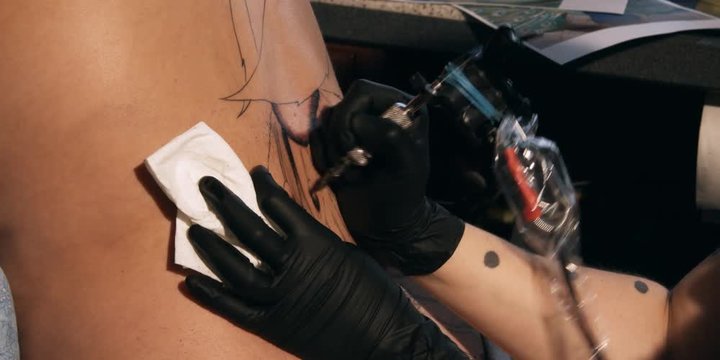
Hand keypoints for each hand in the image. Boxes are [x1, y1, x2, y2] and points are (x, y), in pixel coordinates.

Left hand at [184, 167, 466, 359]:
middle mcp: (291, 266)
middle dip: (225, 203)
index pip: (278, 205)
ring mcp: (278, 298)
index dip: (263, 186)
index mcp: (315, 243)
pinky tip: (190, 278)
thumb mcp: (347, 253)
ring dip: (212, 245)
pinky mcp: (271, 325)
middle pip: (249, 229)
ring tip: (193, 228)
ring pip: (235, 266)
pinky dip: (211, 293)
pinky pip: (233, 307)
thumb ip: (315, 239)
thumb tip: (290, 227)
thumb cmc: (373, 292)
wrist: (383, 340)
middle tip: (206, 184)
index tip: (253, 174)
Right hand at [310, 79, 464, 274]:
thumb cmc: (401, 196)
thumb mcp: (406, 166)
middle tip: (354, 165)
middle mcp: (377, 111)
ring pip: (326, 121)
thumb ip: (390, 136)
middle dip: (340, 138)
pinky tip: (341, 176)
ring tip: (352, 173)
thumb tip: (358, 121)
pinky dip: (322, 158)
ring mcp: (355, 126)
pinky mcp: (337, 143)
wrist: (385, 226)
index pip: (363, 91)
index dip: (352, 117)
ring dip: (332, 151)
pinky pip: (316, 138)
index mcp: (401, 107)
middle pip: (340, 105)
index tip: (357, 150)